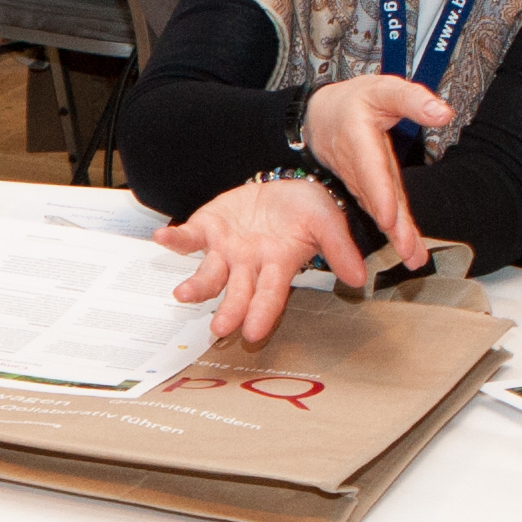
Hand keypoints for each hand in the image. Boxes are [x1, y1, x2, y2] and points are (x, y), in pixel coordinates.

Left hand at [161, 175, 368, 346]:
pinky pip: (188, 237)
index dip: (262, 313)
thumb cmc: (306, 211)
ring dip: (196, 286)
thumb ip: (340, 249)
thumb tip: (358, 278)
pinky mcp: (208, 229)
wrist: (284, 188)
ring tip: (183, 294)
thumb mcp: (327, 222)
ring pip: (209, 274)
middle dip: (228, 312)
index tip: (252, 333)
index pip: (270, 295)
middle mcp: (248, 266)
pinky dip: (175, 240)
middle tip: (219, 329)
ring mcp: (225, 250)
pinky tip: (162, 239)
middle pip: (237, 293)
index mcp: (278, 267)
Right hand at [296, 74, 451, 273]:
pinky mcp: (369, 191)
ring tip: (412, 258)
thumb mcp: (382, 88)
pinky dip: (395, 232)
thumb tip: (443, 113)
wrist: (321, 117)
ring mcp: (362, 182)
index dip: (379, 194)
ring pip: (380, 210)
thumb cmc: (355, 100)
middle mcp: (358, 166)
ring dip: (396, 236)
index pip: (370, 169)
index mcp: (358, 138)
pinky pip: (383, 211)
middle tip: (407, 250)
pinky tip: (409, 250)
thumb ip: (412, 99)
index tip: (387, 217)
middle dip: (391, 226)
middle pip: (376, 199)